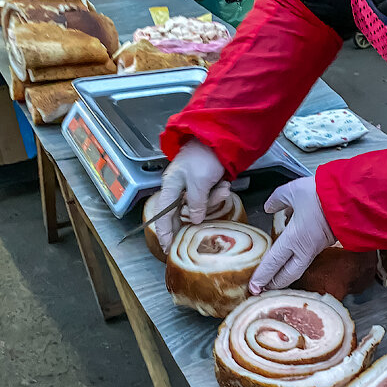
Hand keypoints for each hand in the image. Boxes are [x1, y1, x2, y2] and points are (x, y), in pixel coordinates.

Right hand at [155, 139, 227, 253]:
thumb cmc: (204, 156)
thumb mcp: (199, 182)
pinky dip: (218, 193)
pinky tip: (224, 183)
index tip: (167, 248)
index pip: (163, 215)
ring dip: (213, 200)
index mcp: (171, 186)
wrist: (219, 139)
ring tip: (222, 188)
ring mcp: (191, 187)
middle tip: (194, 237)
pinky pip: (209, 197)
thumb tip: (196, 220)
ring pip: (199, 206)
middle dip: (194, 220)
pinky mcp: (203, 185)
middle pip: (180, 214)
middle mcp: (178, 188)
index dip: (164, 233)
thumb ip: (196, 203)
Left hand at [249, 176, 334, 293]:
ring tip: (275, 278)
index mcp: (293, 239)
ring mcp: (316, 249)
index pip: (273, 263)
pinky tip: (291, 257)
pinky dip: (295, 263)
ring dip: (285, 276)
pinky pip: (306, 258)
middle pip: (287, 275)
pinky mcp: (325, 244)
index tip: (253, 288)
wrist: (350, 198)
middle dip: (274, 284)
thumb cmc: (320, 195)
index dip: (262, 276)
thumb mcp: (292, 191)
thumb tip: (269, 207)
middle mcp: (304, 250)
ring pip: (297, 269)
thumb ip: (277, 200)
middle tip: (263, 289)